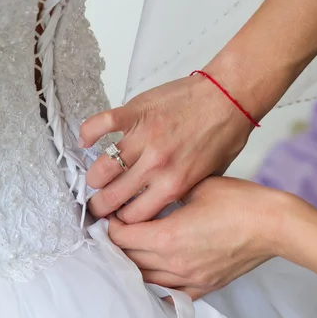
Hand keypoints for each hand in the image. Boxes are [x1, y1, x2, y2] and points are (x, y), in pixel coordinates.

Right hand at [81, 74, 253, 223]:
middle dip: (99, 207)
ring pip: (102, 168)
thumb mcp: (210, 178)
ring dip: (94, 177)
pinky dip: (89, 133)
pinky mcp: (136, 112)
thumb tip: (164, 206)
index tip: (117, 217)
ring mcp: (143, 138)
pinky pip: (101, 124)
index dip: (122, 220)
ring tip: (95, 178)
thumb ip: (184, 193)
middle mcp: (155, 165)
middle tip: (96, 205)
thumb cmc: (224, 134)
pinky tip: (86, 140)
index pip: (134, 216)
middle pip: (112, 197)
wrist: (230, 97)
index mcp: (174, 185)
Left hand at [108, 177, 287, 298]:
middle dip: (117, 244)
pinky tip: (155, 274)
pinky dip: (158, 284)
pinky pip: (171, 293)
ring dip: (134, 265)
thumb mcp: (197, 187)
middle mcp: (174, 263)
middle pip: (128, 259)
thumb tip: (153, 195)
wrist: (274, 226)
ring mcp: (189, 279)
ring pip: (145, 279)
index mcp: (167, 236)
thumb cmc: (242, 204)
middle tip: (116, 231)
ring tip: (131, 251)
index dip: (111, 225)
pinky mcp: (205, 287)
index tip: (111, 216)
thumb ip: (168, 195)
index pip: (121, 236)